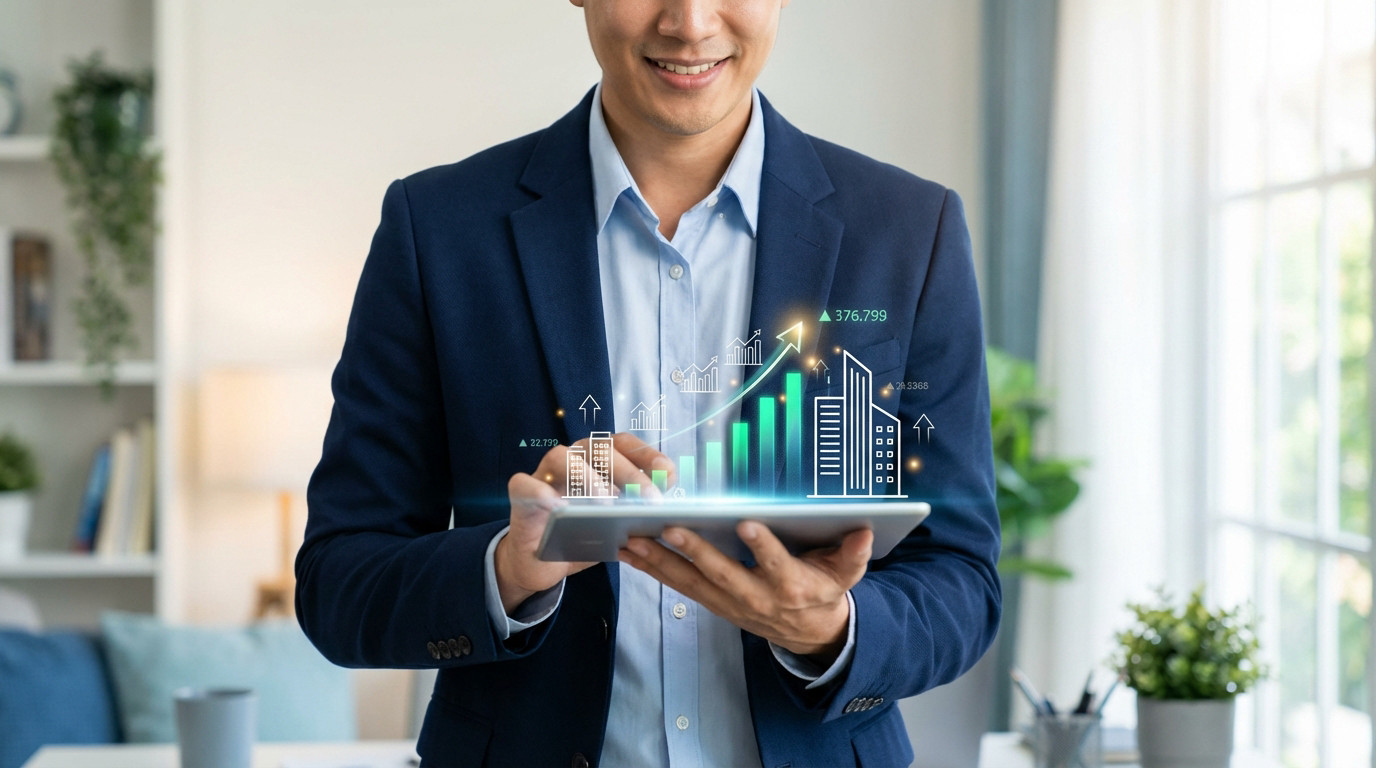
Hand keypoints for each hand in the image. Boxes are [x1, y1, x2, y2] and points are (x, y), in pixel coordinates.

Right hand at [496, 432, 675, 613]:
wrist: (541, 563)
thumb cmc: (582, 537)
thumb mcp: (616, 528)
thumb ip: (637, 516)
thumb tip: (668, 515)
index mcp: (598, 461)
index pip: (623, 444)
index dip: (646, 455)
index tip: (666, 475)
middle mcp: (572, 459)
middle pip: (599, 449)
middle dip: (628, 472)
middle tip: (648, 500)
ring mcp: (544, 474)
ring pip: (562, 456)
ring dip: (588, 477)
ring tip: (606, 503)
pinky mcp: (521, 494)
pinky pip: (525, 483)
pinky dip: (541, 492)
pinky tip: (559, 509)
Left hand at [618, 522, 872, 659]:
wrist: (811, 635)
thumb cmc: (826, 591)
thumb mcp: (847, 574)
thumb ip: (854, 553)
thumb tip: (865, 532)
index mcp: (791, 585)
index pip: (776, 564)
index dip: (763, 546)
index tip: (747, 524)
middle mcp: (756, 597)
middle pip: (723, 574)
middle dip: (695, 552)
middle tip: (670, 529)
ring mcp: (731, 603)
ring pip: (693, 582)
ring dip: (661, 562)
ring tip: (633, 541)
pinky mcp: (715, 603)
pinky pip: (681, 588)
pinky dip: (655, 571)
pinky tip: (631, 555)